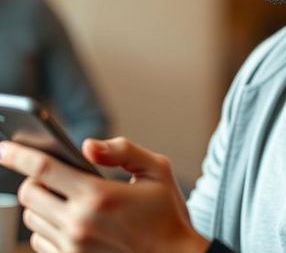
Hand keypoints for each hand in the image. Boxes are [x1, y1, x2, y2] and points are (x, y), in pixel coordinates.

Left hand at [0, 137, 209, 252]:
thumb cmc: (167, 212)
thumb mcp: (157, 169)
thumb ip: (122, 149)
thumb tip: (86, 145)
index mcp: (98, 195)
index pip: (44, 169)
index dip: (18, 154)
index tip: (4, 145)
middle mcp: (79, 224)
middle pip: (29, 194)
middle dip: (34, 177)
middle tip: (53, 172)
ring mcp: (72, 248)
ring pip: (31, 219)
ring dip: (40, 203)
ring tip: (65, 196)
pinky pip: (38, 242)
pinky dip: (46, 226)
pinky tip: (70, 219)